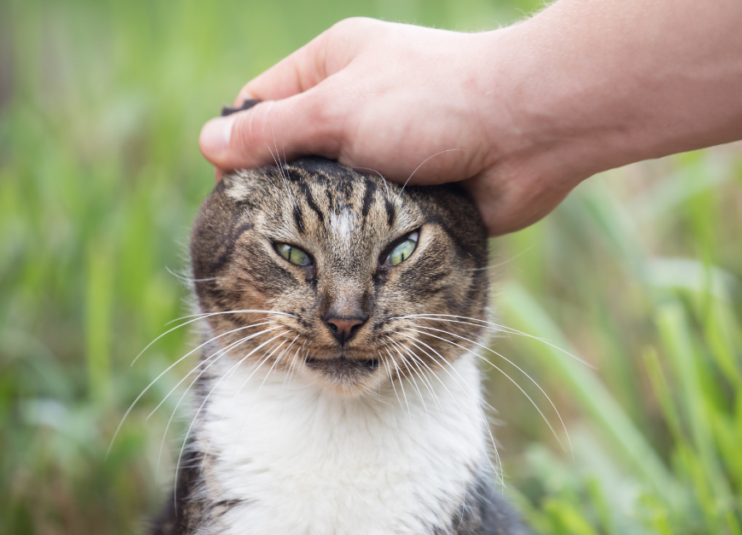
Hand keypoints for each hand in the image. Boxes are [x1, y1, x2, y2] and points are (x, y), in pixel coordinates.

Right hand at [198, 18, 582, 235]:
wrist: (531, 130)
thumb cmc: (433, 102)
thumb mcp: (337, 109)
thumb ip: (273, 130)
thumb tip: (209, 144)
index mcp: (333, 64)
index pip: (262, 103)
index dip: (238, 145)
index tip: (228, 191)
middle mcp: (359, 104)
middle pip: (295, 153)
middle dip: (280, 191)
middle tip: (261, 234)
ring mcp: (390, 149)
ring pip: (334, 193)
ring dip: (322, 221)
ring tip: (301, 255)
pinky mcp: (416, 191)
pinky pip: (373, 219)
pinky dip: (359, 238)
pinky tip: (344, 264)